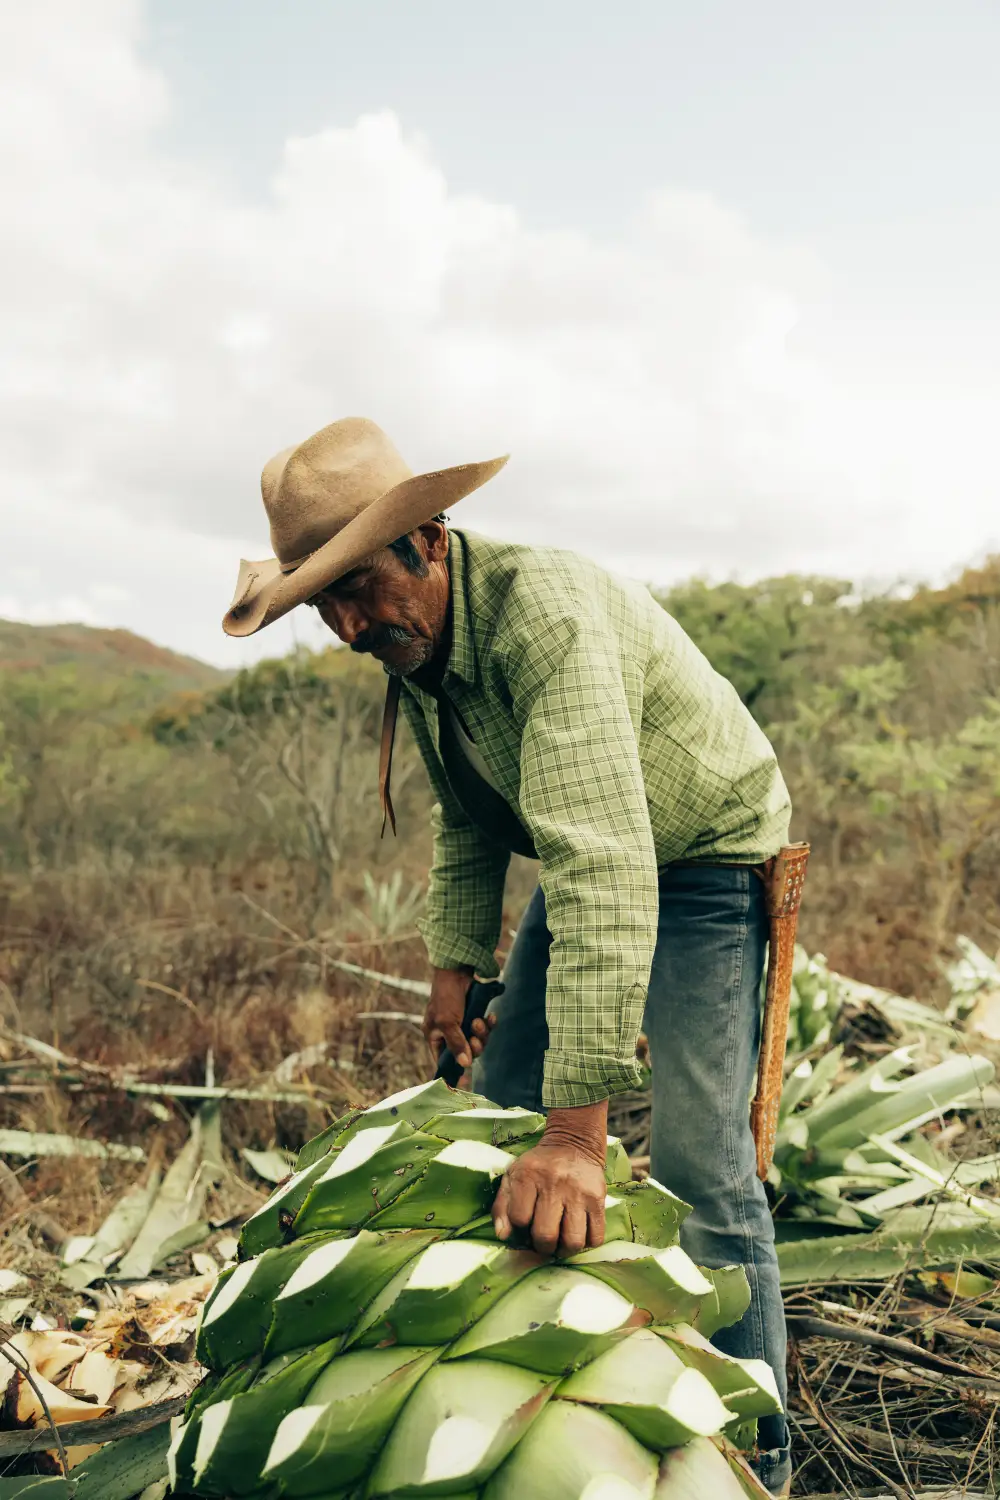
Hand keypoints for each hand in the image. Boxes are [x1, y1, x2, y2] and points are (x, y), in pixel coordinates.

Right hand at [422, 966, 495, 1072]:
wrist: (458, 971)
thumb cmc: (446, 996)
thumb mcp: (447, 1022)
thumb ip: (456, 1044)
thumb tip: (465, 1064)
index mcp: (435, 1036)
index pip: (443, 1059)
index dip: (454, 1067)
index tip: (465, 1074)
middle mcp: (448, 1033)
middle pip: (465, 1052)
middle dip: (474, 1046)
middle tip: (476, 1038)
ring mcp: (462, 1025)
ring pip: (477, 1040)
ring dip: (482, 1033)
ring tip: (480, 1021)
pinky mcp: (474, 1016)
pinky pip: (485, 1028)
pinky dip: (489, 1024)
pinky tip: (491, 1017)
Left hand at [493, 1101, 608, 1256]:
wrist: (574, 1144)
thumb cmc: (538, 1166)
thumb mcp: (513, 1176)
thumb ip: (502, 1206)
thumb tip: (503, 1236)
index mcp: (528, 1176)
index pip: (519, 1219)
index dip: (520, 1228)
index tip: (525, 1225)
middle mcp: (554, 1184)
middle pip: (546, 1235)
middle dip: (542, 1247)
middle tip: (544, 1242)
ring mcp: (579, 1193)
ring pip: (573, 1241)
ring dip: (565, 1250)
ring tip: (561, 1243)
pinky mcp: (598, 1199)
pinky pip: (595, 1237)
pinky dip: (587, 1244)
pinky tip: (578, 1234)